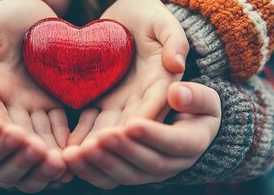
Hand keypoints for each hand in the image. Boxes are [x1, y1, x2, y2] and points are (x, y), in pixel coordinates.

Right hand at [0, 0, 69, 148]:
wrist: (27, 14)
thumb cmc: (2, 18)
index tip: (11, 136)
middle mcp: (5, 103)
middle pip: (12, 135)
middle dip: (26, 150)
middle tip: (41, 157)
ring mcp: (28, 105)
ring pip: (36, 135)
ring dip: (46, 152)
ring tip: (60, 163)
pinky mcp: (49, 102)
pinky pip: (56, 125)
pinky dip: (63, 139)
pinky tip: (75, 151)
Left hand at [63, 81, 221, 188]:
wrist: (185, 125)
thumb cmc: (193, 105)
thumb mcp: (202, 97)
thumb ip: (194, 95)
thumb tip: (177, 94)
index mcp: (192, 143)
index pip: (174, 143)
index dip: (153, 135)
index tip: (132, 124)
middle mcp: (172, 165)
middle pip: (147, 163)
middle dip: (122, 151)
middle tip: (101, 137)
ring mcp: (148, 173)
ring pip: (124, 176)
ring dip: (100, 164)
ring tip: (78, 152)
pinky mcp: (128, 173)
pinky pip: (108, 179)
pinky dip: (89, 171)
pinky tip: (70, 159)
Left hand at [66, 0, 188, 145]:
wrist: (125, 16)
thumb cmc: (146, 14)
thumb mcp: (161, 18)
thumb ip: (174, 38)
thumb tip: (177, 63)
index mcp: (163, 82)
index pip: (156, 107)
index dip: (142, 122)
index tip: (126, 132)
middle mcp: (143, 99)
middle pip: (130, 127)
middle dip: (113, 142)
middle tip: (91, 152)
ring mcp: (122, 103)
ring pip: (109, 130)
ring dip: (94, 145)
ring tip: (74, 155)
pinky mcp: (102, 102)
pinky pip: (92, 122)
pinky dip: (81, 135)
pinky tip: (66, 148)